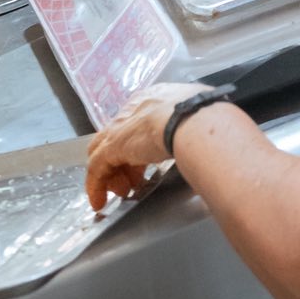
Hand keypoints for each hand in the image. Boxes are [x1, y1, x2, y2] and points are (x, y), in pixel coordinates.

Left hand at [84, 83, 208, 210]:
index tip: (145, 163)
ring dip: (112, 176)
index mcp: (156, 96)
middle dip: (123, 161)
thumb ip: (190, 123)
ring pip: (103, 152)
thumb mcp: (197, 114)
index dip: (138, 144)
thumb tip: (199, 131)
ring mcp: (121, 126)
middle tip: (133, 182)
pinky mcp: (112, 145)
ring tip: (123, 193)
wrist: (193, 118)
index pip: (137, 121)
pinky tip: (99, 201)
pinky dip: (96, 186)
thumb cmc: (204, 115)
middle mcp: (135, 107)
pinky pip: (96, 169)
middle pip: (117, 137)